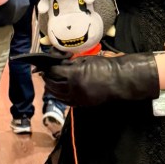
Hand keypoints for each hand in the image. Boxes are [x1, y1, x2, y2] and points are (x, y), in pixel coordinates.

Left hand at [43, 52, 159, 106]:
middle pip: (53, 85)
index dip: (49, 68)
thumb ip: (71, 63)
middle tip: (45, 74)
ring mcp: (78, 98)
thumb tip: (59, 64)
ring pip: (57, 95)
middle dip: (47, 79)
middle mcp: (74, 88)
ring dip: (51, 89)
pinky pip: (67, 102)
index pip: (54, 71)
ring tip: (49, 83)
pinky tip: (58, 93)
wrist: (119, 80)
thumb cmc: (106, 67)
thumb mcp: (86, 60)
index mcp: (74, 75)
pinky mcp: (83, 104)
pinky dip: (60, 97)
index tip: (46, 65)